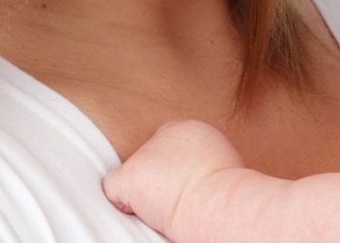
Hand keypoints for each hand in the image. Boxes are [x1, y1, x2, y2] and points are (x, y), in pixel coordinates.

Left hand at [102, 120, 242, 235]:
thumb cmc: (226, 191)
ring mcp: (145, 154)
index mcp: (190, 129)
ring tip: (169, 204)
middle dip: (158, 177)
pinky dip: (123, 202)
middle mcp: (165, 134)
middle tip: (178, 195)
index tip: (184, 183)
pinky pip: (113, 189)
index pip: (168, 144)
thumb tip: (194, 172)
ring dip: (145, 191)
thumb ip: (201, 157)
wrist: (217, 200)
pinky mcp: (130, 176)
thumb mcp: (222, 161)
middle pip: (150, 158)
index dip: (172, 167)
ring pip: (135, 175)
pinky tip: (144, 210)